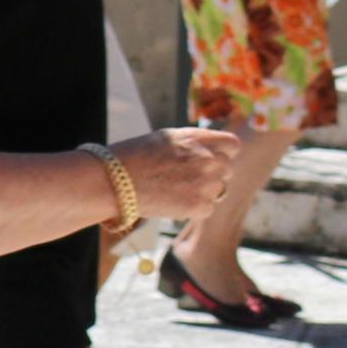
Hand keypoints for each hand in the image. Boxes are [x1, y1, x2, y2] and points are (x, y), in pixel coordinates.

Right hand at [112, 128, 238, 218]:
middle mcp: (207, 158)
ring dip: (204, 192)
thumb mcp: (167, 139)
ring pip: (219, 190)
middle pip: (227, 169)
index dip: (222, 153)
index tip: (211, 160)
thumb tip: (210, 152)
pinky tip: (174, 203)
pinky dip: (194, 208)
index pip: (232, 146)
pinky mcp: (198, 205)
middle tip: (187, 180)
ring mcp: (205, 183)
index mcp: (199, 138)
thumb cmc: (133, 157)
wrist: (113, 181)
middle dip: (212, 174)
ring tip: (177, 192)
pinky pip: (208, 208)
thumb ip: (194, 144)